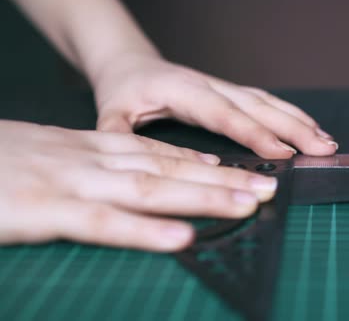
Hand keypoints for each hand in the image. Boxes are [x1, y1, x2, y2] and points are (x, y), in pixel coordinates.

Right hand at [0, 120, 278, 251]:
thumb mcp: (44, 154)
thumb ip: (85, 163)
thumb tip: (121, 175)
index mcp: (88, 148)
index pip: (157, 153)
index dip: (203, 162)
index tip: (238, 168)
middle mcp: (89, 160)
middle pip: (170, 168)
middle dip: (223, 179)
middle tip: (267, 188)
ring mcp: (69, 183)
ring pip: (151, 189)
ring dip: (204, 198)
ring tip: (248, 205)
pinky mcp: (43, 210)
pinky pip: (103, 223)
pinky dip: (146, 231)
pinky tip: (183, 238)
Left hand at [92, 54, 337, 158]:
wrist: (132, 65)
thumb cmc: (124, 89)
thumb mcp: (111, 112)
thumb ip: (118, 135)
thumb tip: (131, 163)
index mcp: (184, 90)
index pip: (224, 114)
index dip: (255, 133)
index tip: (282, 152)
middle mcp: (211, 86)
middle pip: (258, 106)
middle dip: (294, 128)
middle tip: (323, 149)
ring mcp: (224, 88)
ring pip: (268, 103)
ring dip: (300, 121)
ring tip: (327, 141)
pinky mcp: (231, 94)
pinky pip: (266, 103)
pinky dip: (291, 116)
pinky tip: (309, 128)